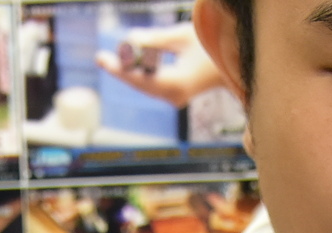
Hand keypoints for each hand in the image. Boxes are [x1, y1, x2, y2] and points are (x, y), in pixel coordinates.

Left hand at [97, 24, 228, 107]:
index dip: (120, 68)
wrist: (231, 64)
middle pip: (140, 84)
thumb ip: (155, 38)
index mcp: (177, 83)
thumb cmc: (210, 45)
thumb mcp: (182, 36)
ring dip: (129, 72)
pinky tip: (125, 66)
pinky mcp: (175, 96)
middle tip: (100, 58)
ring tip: (108, 60)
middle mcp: (174, 96)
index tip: (102, 59)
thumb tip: (129, 40)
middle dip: (121, 70)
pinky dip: (140, 75)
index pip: (140, 78)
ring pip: (144, 86)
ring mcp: (175, 99)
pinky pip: (152, 86)